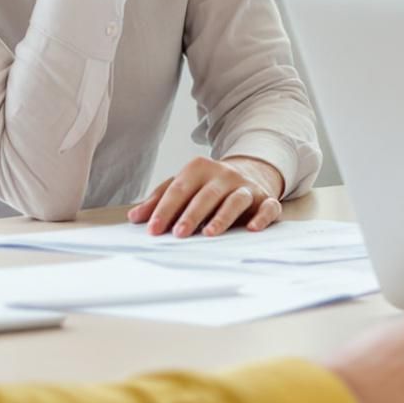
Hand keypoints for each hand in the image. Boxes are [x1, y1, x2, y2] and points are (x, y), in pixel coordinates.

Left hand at [127, 155, 282, 235]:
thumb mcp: (183, 186)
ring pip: (235, 200)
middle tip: (178, 234)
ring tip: (209, 233)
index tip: (153, 229)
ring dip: (222, 217)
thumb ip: (159, 200)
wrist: (250, 171)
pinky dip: (262, 217)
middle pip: (207, 194)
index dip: (165, 209)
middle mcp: (224, 174)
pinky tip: (252, 228)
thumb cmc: (209, 185)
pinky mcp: (265, 199)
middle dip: (191, 215)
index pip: (179, 188)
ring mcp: (246, 186)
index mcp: (199, 168)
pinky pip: (267, 207)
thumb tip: (135, 217)